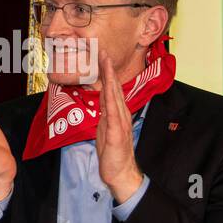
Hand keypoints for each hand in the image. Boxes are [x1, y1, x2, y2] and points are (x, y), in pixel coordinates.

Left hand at [96, 54, 143, 202]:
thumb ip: (105, 115)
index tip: (102, 57)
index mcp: (117, 113)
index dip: (107, 73)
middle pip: (114, 87)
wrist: (120, 172)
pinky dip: (112, 100)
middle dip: (108, 69)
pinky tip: (109, 90)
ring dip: (110, 78)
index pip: (111, 89)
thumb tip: (102, 103)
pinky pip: (114, 114)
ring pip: (114, 95)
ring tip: (106, 62)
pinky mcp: (117, 133)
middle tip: (103, 51)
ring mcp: (120, 122)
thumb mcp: (105, 130)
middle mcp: (121, 114)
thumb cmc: (113, 153)